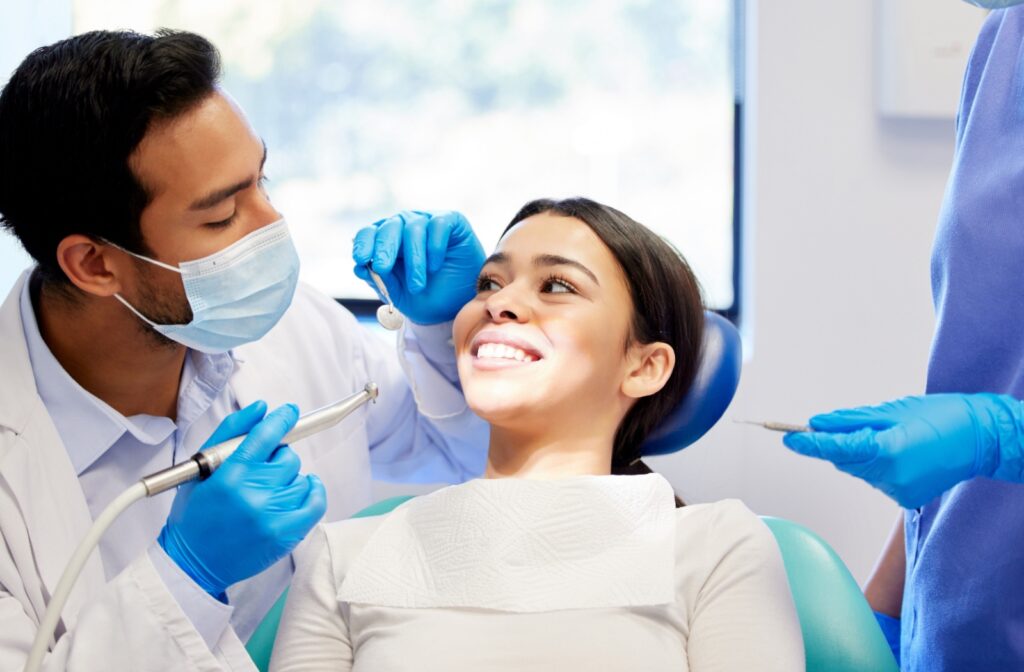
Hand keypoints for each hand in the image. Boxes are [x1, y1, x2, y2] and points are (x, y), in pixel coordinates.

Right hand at [158, 401, 326, 596]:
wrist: (193, 564)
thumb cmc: (195, 514)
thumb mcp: (200, 467)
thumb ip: (231, 432)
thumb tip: (262, 407)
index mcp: (229, 475)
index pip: (266, 435)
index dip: (281, 419)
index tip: (289, 412)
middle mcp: (253, 494)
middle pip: (287, 457)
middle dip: (276, 459)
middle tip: (259, 472)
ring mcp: (272, 516)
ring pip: (302, 478)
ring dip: (289, 480)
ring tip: (267, 492)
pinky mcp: (286, 535)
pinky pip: (316, 502)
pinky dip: (312, 492)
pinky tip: (299, 491)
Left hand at [352, 210, 484, 324]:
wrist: (459, 305)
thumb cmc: (427, 297)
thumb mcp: (399, 295)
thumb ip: (380, 280)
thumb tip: (359, 267)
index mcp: (387, 241)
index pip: (369, 233)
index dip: (363, 243)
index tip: (360, 259)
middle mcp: (405, 226)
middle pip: (389, 227)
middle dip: (383, 248)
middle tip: (382, 268)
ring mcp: (428, 222)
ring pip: (413, 229)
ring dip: (414, 260)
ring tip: (417, 286)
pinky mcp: (451, 220)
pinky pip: (438, 225)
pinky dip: (435, 246)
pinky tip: (435, 266)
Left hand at [782, 393, 1023, 508]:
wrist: (982, 439)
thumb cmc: (939, 416)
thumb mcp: (892, 411)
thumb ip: (850, 421)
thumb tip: (816, 425)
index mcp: (886, 451)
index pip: (835, 449)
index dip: (809, 444)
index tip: (787, 438)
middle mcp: (890, 476)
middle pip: (844, 460)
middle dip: (837, 444)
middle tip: (844, 425)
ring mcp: (898, 491)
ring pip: (859, 470)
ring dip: (861, 454)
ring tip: (891, 436)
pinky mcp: (905, 498)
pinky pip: (877, 479)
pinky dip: (878, 466)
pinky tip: (901, 453)